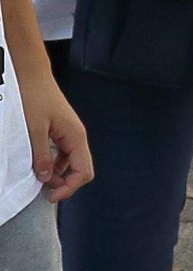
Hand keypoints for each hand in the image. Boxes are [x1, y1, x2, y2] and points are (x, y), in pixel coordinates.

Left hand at [21, 70, 92, 202]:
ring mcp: (70, 134)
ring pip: (71, 163)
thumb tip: (45, 178)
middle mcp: (76, 137)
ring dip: (57, 174)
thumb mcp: (33, 129)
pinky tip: (40, 163)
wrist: (31, 74)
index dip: (70, 187)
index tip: (52, 196)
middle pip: (81, 169)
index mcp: (76, 136)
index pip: (84, 171)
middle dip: (65, 182)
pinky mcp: (61, 132)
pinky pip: (62, 154)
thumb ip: (40, 155)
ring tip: (39, 176)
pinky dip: (53, 163)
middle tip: (44, 189)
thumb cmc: (34, 96)